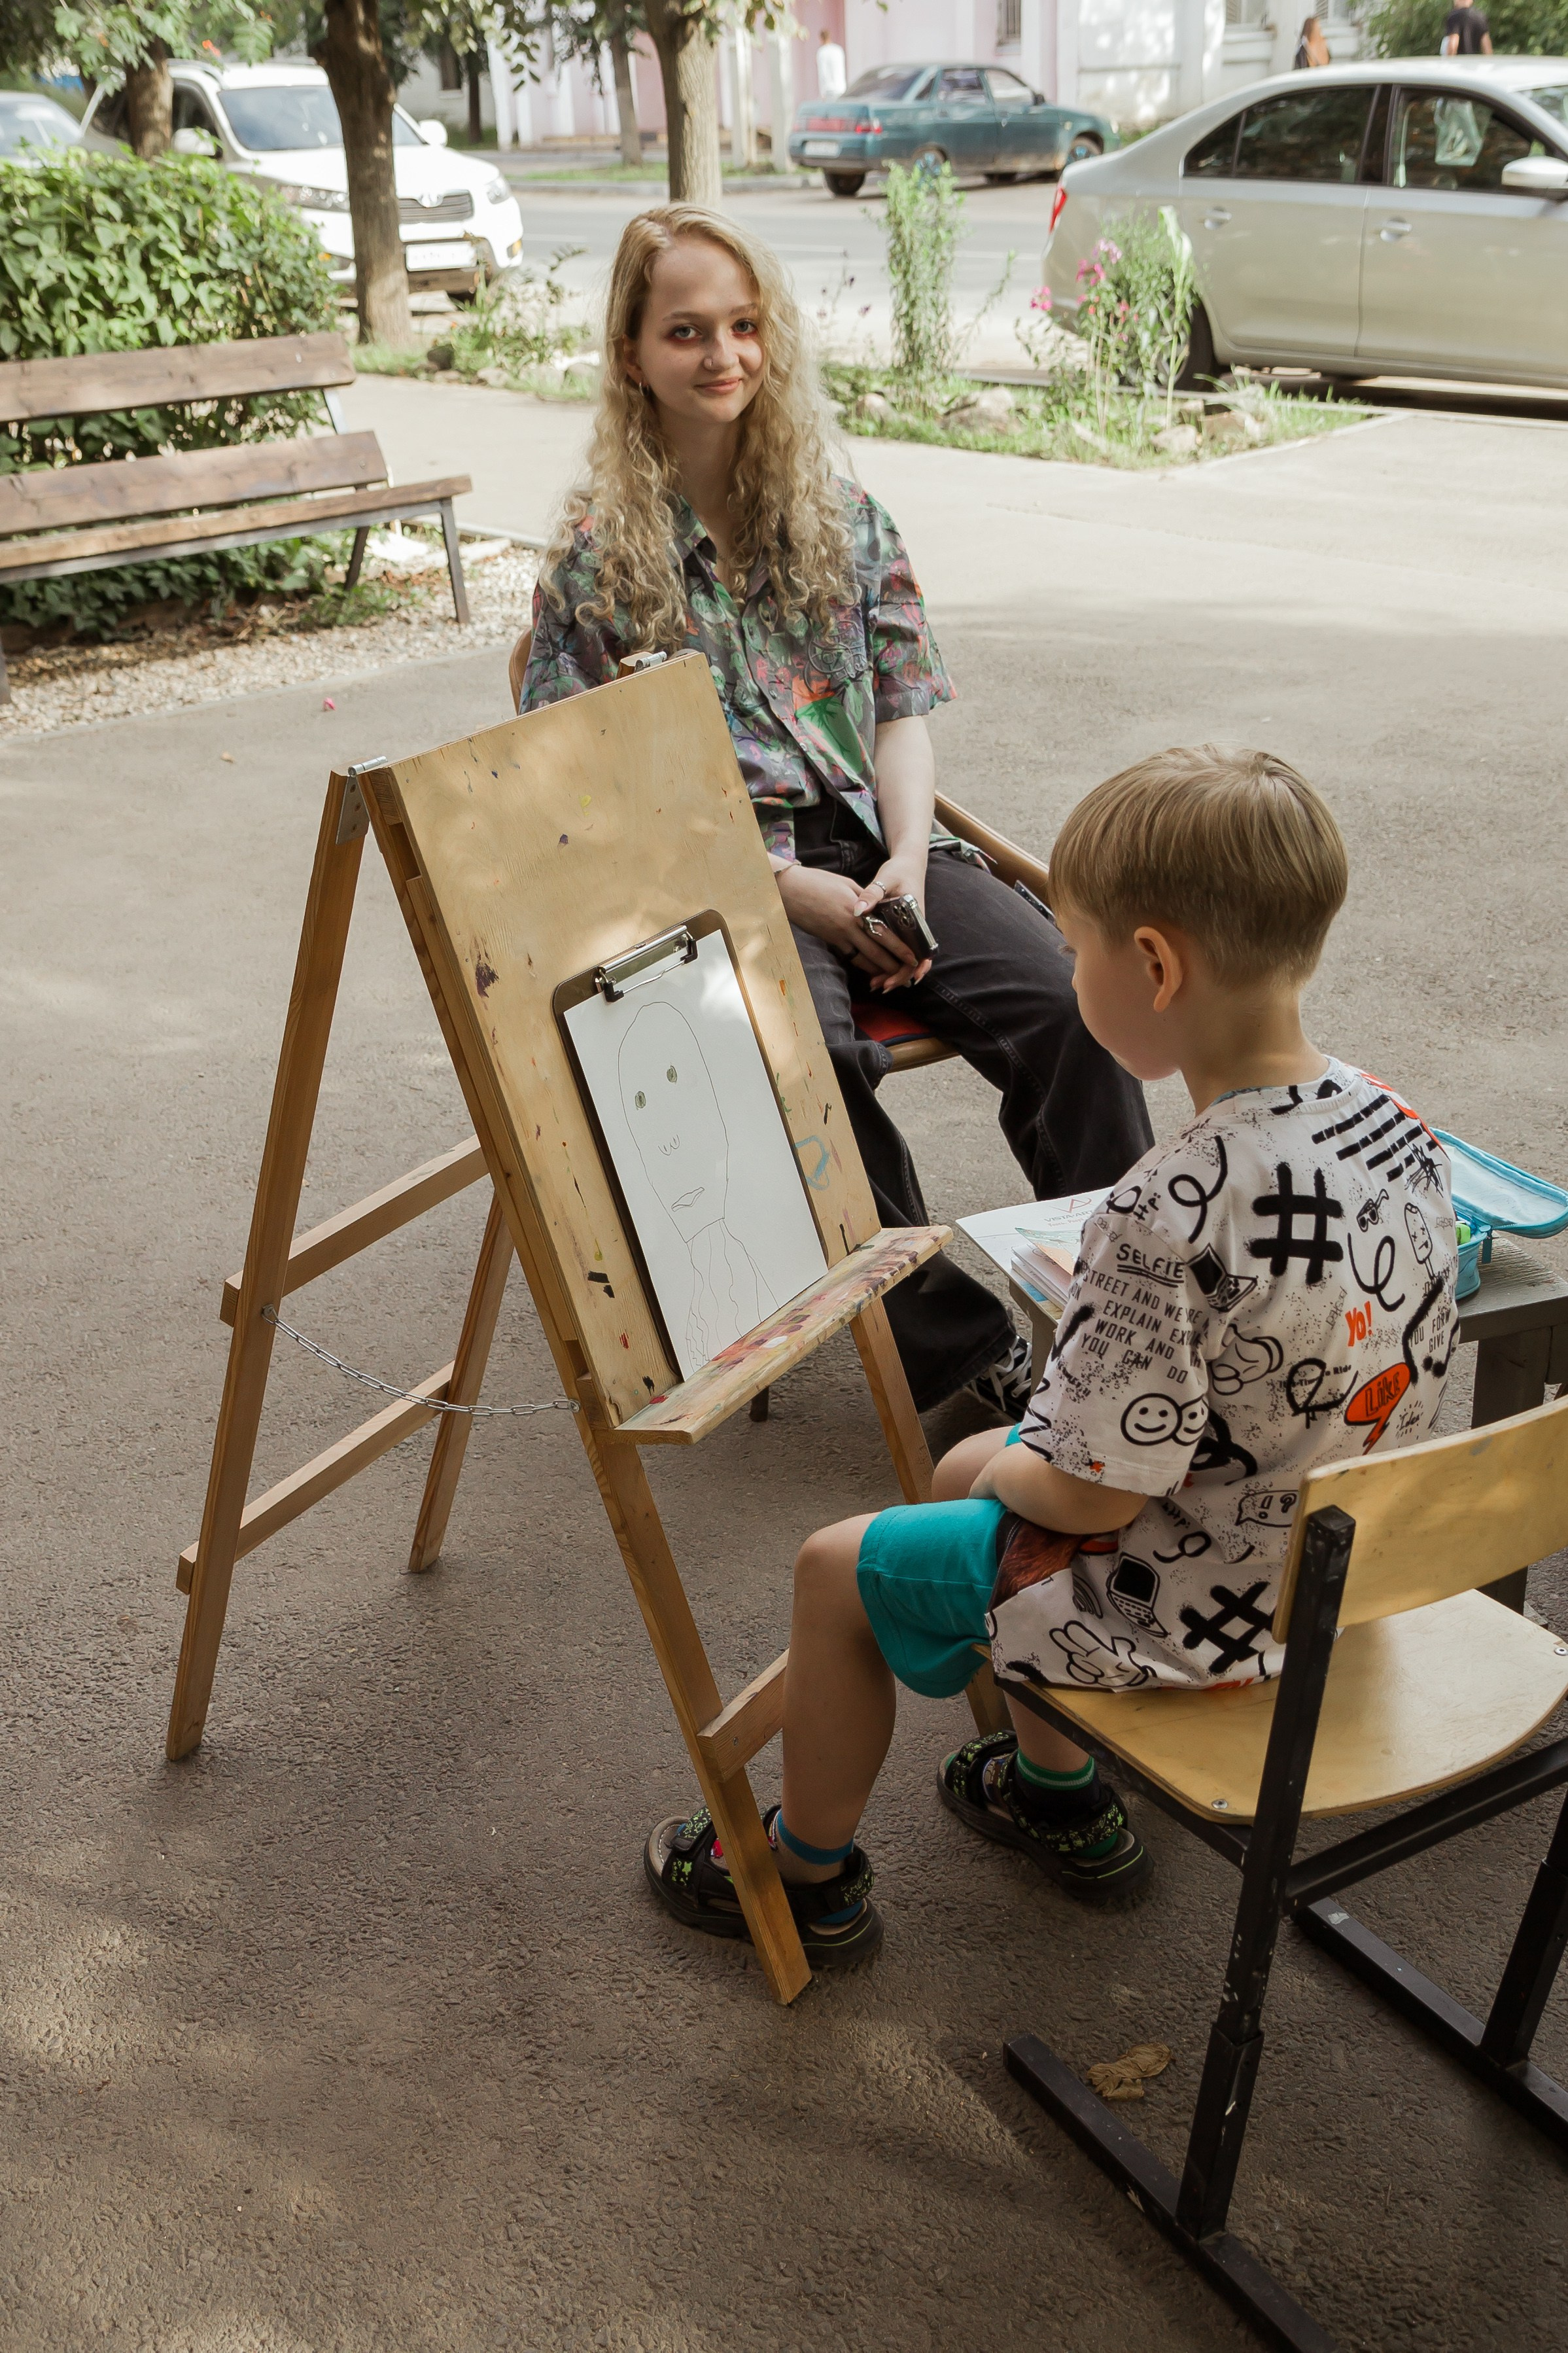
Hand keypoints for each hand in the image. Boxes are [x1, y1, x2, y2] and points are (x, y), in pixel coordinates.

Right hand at [776, 864, 926, 992]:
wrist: (790, 889)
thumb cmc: (819, 882)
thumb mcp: (847, 884)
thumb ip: (865, 897)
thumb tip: (877, 908)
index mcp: (858, 909)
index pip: (884, 932)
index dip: (899, 948)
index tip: (912, 958)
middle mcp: (849, 926)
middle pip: (876, 951)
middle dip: (893, 966)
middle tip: (906, 977)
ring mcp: (838, 935)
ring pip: (862, 958)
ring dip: (877, 970)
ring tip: (891, 978)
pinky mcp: (828, 940)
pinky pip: (849, 956)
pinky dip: (861, 964)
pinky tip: (869, 970)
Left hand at [846, 852, 932, 989]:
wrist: (909, 864)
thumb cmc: (899, 871)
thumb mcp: (886, 879)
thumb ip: (872, 894)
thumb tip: (858, 910)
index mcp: (916, 919)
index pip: (920, 951)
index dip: (911, 968)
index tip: (898, 979)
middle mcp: (916, 928)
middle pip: (912, 961)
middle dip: (897, 976)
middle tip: (879, 986)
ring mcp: (910, 930)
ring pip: (905, 958)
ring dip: (892, 972)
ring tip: (874, 982)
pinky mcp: (902, 930)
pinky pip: (899, 951)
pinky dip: (889, 962)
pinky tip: (875, 970)